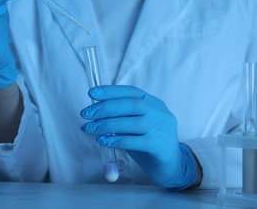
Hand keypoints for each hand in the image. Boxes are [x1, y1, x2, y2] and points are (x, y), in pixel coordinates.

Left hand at [80, 85, 199, 188]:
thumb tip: (94, 109)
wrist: (170, 165)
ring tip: (89, 128)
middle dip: (105, 107)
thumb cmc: (147, 142)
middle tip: (85, 113)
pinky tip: (102, 140)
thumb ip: (121, 116)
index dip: (111, 91)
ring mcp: (162, 129)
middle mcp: (160, 113)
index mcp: (154, 103)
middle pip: (132, 105)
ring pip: (133, 122)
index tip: (91, 92)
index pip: (132, 92)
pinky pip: (136, 141)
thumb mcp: (134, 124)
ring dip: (107, 124)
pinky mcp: (160, 146)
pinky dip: (116, 140)